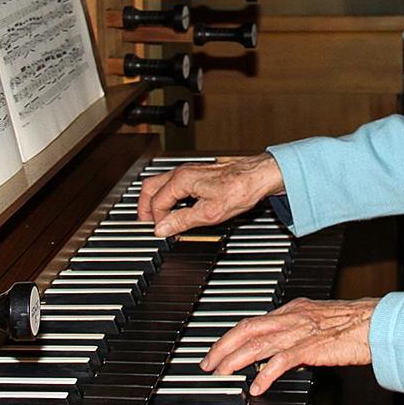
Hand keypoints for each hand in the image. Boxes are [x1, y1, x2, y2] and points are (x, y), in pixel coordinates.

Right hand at [136, 153, 284, 236]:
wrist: (258, 177)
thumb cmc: (239, 190)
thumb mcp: (209, 213)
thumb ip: (182, 221)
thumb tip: (162, 228)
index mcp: (182, 180)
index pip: (156, 202)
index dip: (156, 220)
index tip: (161, 233)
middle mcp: (183, 172)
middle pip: (150, 187)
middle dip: (145, 207)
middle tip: (147, 224)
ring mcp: (189, 171)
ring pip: (160, 183)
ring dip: (155, 200)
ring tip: (159, 218)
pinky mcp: (197, 174)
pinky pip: (172, 183)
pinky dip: (167, 195)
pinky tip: (175, 206)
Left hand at [201, 297, 378, 394]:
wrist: (375, 323)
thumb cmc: (352, 325)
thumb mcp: (317, 323)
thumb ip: (296, 334)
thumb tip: (279, 354)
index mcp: (292, 310)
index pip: (253, 321)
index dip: (231, 336)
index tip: (217, 350)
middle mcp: (292, 317)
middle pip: (247, 328)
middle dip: (223, 346)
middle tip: (208, 363)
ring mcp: (301, 331)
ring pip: (259, 343)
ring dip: (236, 359)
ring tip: (222, 373)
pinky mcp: (312, 346)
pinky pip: (282, 359)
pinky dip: (266, 373)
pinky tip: (257, 386)